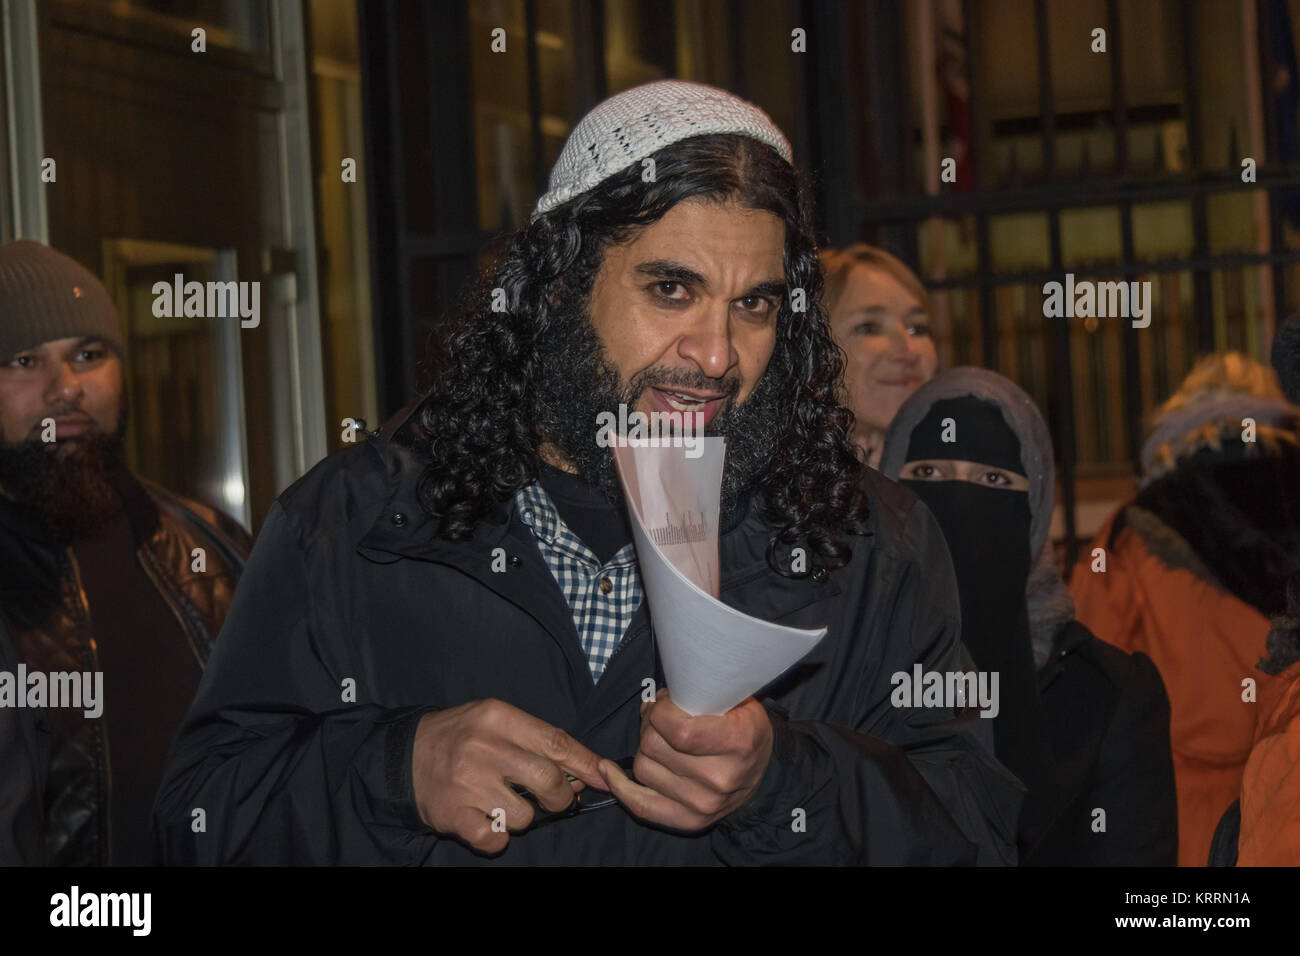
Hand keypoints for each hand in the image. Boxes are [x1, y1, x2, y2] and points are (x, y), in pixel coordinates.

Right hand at [411, 699, 607, 854]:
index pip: (556, 742)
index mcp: (498, 717)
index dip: (585, 763)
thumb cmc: (459, 737)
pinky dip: (497, 837)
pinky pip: (496, 840)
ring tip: (504, 803)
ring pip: (524, 815)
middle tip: (555, 799)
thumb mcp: (495, 720)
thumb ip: (536, 740)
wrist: (403, 757)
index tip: (602, 776)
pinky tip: (487, 820)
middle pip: (548, 780)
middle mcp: (484, 748)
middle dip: (561, 796)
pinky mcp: (453, 815)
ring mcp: (468, 783)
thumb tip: (583, 771)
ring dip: (523, 816)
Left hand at [599, 689, 772, 831]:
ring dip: (642, 748)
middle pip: (654, 746)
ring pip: (643, 768)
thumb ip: (702, 692)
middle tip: (658, 717)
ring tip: (656, 737)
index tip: (664, 703)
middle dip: (648, 724)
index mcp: (737, 743)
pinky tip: (607, 769)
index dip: (660, 711)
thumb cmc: (745, 729)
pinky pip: (640, 804)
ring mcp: (703, 804)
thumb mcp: (738, 701)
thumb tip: (653, 700)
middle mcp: (720, 778)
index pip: (679, 730)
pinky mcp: (688, 820)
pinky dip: (619, 785)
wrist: (763, 774)